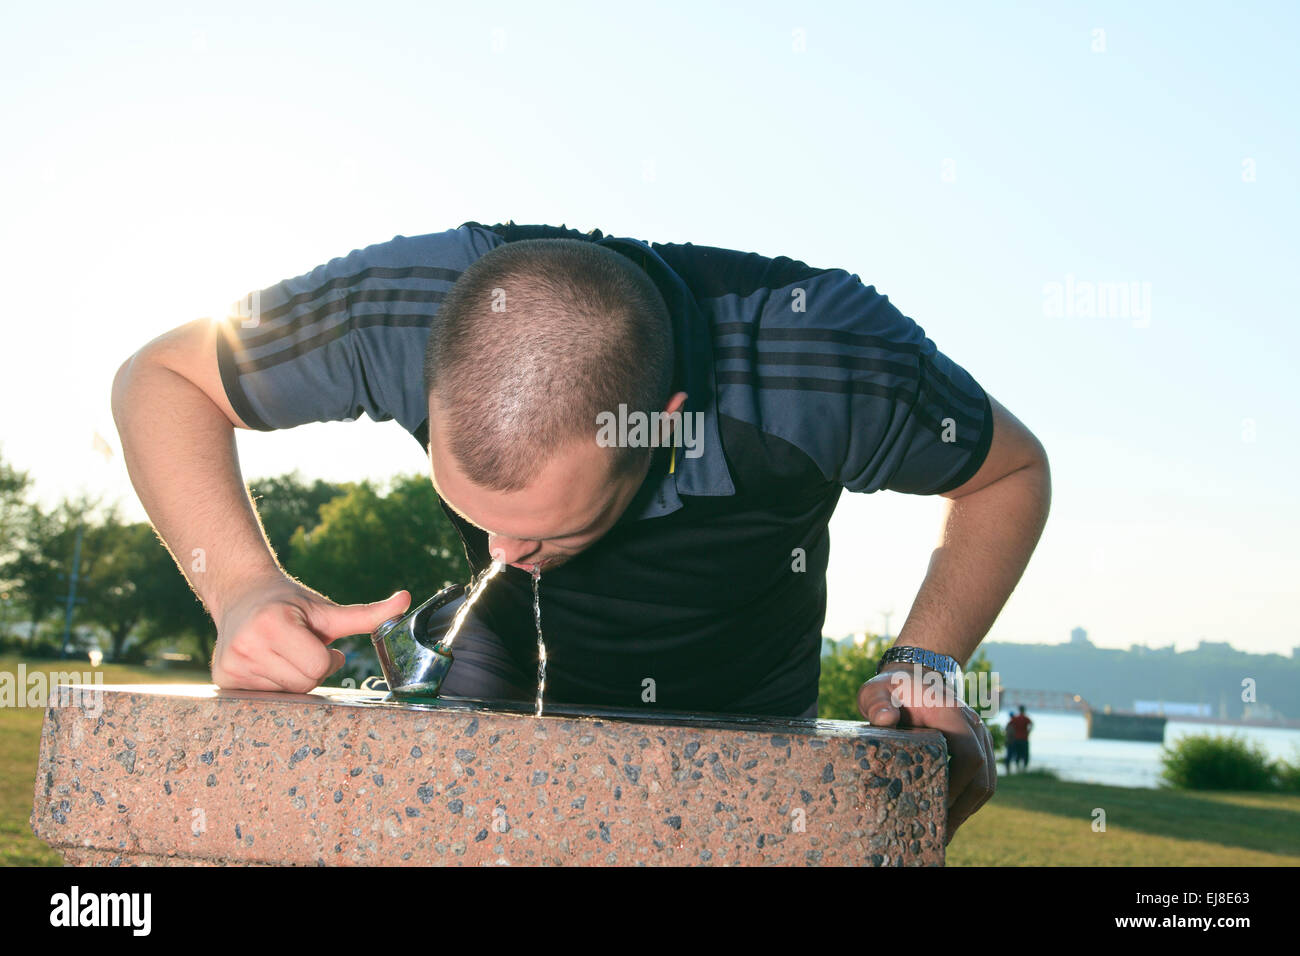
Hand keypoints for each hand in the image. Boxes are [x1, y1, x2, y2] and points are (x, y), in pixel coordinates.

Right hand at [212, 574, 410, 692]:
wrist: (241, 594)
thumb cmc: (290, 603)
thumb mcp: (325, 609)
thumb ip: (366, 614)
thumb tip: (406, 599)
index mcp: (273, 624)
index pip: (318, 667)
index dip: (326, 658)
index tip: (317, 641)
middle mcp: (246, 646)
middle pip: (304, 684)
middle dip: (311, 669)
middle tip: (300, 647)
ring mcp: (230, 666)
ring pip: (287, 695)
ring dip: (293, 679)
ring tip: (282, 653)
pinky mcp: (223, 680)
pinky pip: (266, 700)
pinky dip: (275, 686)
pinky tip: (267, 664)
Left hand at [856, 662, 995, 846]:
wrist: (912, 678)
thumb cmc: (891, 688)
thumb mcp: (877, 690)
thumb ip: (877, 702)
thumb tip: (884, 719)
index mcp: (953, 715)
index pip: (971, 756)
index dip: (959, 784)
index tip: (937, 805)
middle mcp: (973, 727)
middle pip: (984, 777)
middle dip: (964, 809)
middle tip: (941, 833)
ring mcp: (978, 739)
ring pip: (987, 782)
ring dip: (969, 809)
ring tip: (944, 832)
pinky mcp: (974, 749)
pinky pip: (980, 780)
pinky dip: (969, 801)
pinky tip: (948, 816)